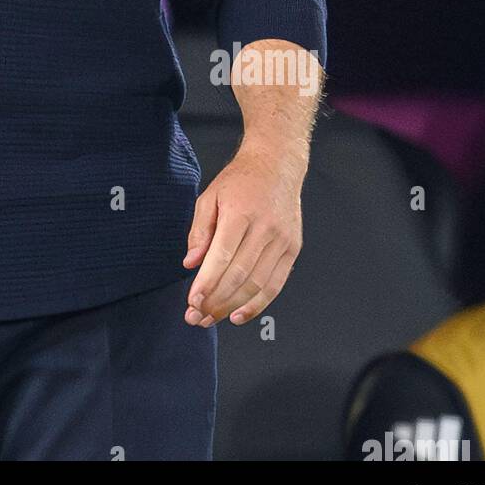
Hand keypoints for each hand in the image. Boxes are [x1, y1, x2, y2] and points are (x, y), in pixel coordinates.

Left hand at [182, 140, 305, 325]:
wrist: (277, 165)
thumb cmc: (240, 180)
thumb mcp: (210, 196)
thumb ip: (199, 231)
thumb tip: (191, 263)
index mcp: (240, 213)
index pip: (222, 256)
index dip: (207, 283)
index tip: (192, 301)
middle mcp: (265, 228)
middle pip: (239, 276)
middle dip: (215, 301)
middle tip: (196, 317)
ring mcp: (282, 240)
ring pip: (257, 284)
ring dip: (233, 307)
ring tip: (212, 319)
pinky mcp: (293, 249)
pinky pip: (275, 284)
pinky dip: (258, 304)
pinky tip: (239, 314)